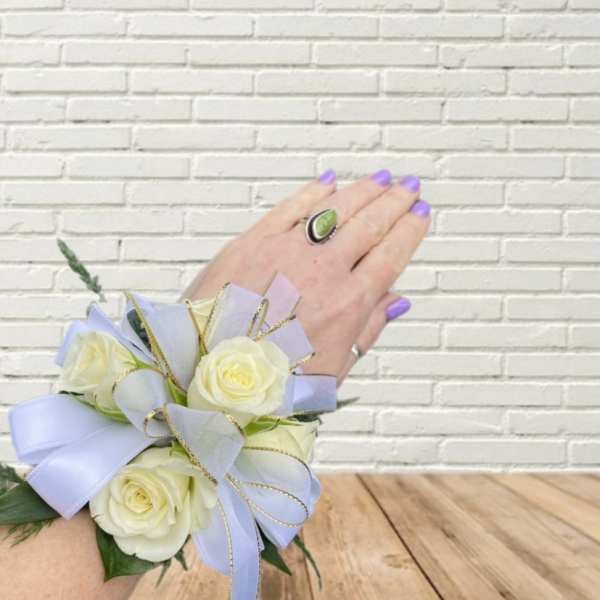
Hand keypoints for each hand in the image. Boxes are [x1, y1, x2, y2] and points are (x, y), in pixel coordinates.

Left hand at [183, 170, 430, 382]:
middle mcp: (321, 273)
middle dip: (395, 202)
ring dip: (363, 190)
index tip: (421, 214)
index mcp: (346, 306)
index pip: (390, 256)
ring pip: (335, 209)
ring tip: (381, 179)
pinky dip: (313, 192)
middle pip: (369, 225)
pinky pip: (290, 208)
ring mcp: (285, 253)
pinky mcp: (251, 243)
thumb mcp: (332, 370)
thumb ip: (366, 329)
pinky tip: (330, 181)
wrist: (205, 375)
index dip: (410, 231)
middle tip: (409, 187)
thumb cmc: (270, 382)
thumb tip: (397, 300)